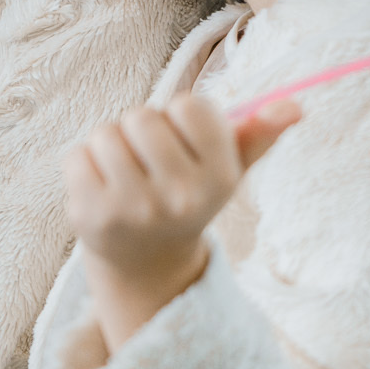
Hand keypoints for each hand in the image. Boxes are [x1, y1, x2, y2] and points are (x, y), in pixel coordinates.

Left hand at [66, 94, 301, 350]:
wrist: (145, 262)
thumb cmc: (187, 197)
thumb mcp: (226, 169)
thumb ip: (257, 134)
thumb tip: (293, 107)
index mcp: (219, 179)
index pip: (191, 105)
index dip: (181, 115)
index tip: (183, 141)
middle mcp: (179, 197)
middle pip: (142, 116)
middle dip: (141, 129)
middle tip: (150, 161)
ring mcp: (133, 208)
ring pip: (106, 133)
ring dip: (111, 146)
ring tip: (126, 175)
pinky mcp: (90, 214)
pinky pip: (76, 155)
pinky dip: (84, 166)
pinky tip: (102, 190)